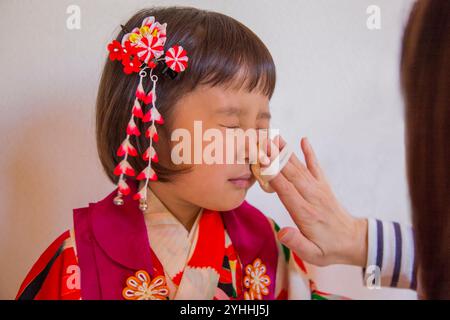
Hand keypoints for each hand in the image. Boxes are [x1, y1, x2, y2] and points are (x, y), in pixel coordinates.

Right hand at [269, 136, 367, 266]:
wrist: (354, 241)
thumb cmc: (329, 249)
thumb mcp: (312, 254)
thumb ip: (296, 242)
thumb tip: (282, 233)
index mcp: (305, 213)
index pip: (285, 190)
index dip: (272, 175)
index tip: (260, 161)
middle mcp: (312, 197)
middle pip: (291, 174)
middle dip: (275, 158)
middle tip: (262, 143)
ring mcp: (318, 189)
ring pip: (300, 167)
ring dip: (287, 152)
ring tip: (274, 137)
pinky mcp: (324, 186)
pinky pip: (316, 167)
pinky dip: (310, 153)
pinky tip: (304, 140)